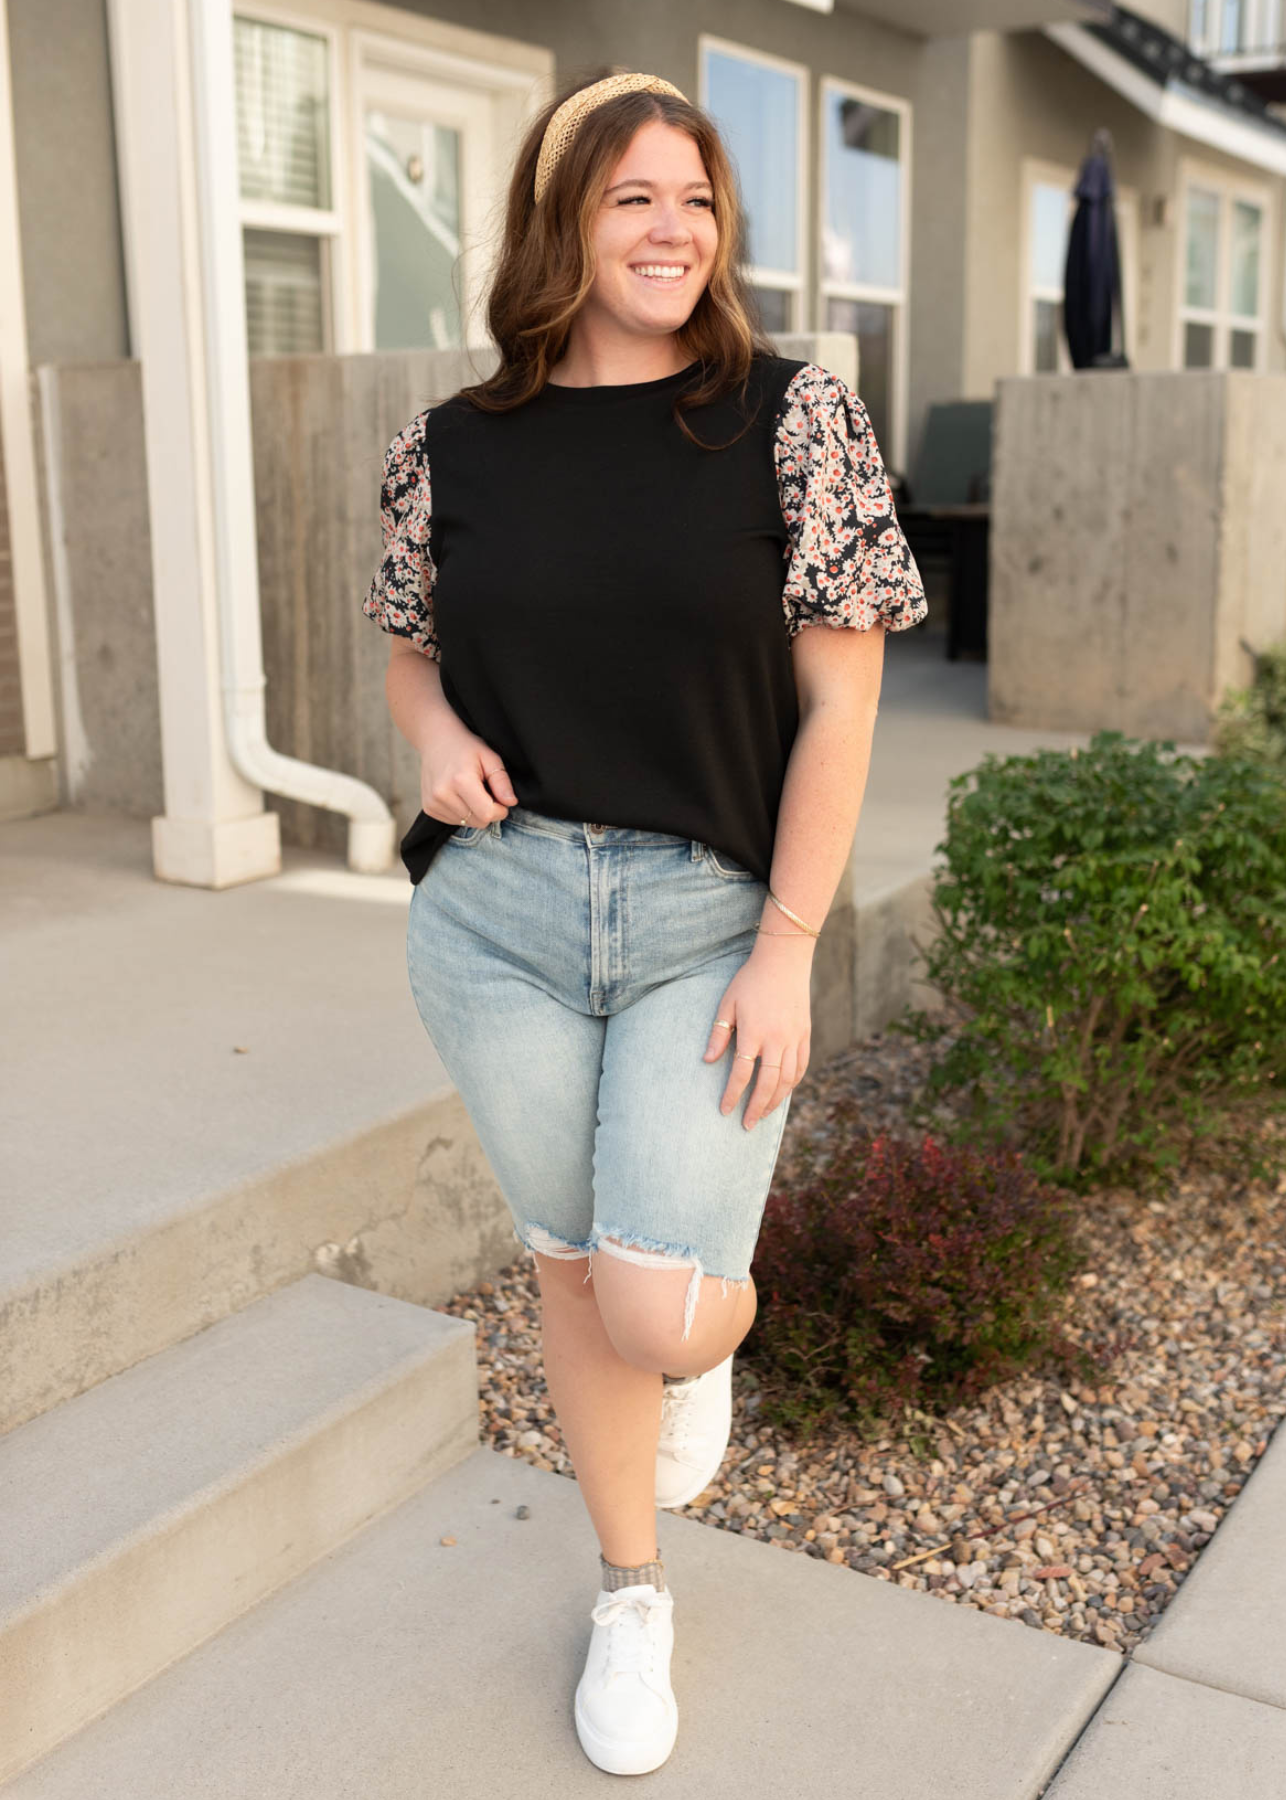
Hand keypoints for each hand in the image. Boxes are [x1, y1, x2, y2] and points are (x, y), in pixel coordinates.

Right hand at [419, 709, 517, 825]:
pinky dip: (461, 813)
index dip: (500, 810)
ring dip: (473, 812)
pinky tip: (458, 795)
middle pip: (478, 822)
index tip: (500, 798)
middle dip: (488, 811)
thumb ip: (502, 781)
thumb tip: (510, 802)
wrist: (436, 740)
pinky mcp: (428, 808)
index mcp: (460, 781)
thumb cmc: (466, 747)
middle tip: (484, 791)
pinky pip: (454, 822)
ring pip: (466, 823)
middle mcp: (443, 794)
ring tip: (469, 791)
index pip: (487, 814)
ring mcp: (433, 802)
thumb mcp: (490, 757)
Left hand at [703, 936, 811, 1127]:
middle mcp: (777, 1040)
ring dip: (775, 1100)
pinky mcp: (805, 1034)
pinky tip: (783, 1093)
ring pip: (787, 1079)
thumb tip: (707, 1060)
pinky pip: (801, 1066)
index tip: (725, 1111)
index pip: (741, 1073)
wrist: (784, 962)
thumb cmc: (750, 981)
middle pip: (768, 1084)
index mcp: (754, 1032)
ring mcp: (794, 1038)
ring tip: (763, 1115)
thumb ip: (719, 1033)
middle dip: (756, 1108)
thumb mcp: (727, 1003)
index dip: (732, 1095)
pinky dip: (793, 1083)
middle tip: (746, 1125)